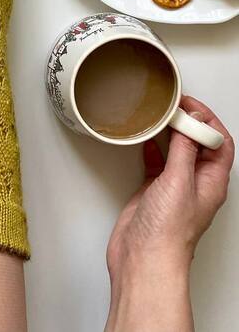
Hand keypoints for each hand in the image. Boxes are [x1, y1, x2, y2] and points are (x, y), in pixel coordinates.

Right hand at [105, 96, 233, 331]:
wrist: (143, 258)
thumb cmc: (168, 232)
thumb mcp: (179, 181)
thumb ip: (184, 149)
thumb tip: (192, 122)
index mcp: (212, 181)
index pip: (219, 142)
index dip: (207, 120)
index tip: (188, 103)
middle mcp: (195, 183)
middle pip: (198, 144)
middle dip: (188, 122)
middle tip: (171, 105)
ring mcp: (173, 187)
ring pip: (175, 151)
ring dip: (168, 133)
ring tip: (157, 116)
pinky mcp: (152, 191)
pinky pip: (155, 162)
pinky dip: (150, 147)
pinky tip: (142, 139)